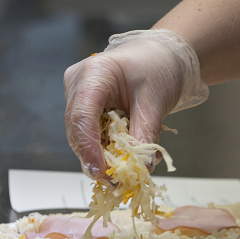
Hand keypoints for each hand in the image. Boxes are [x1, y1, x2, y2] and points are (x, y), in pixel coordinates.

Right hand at [63, 30, 207, 179]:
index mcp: (94, 73)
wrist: (162, 55)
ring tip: (124, 173)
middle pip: (78, 129)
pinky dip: (106, 148)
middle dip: (95, 158)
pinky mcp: (86, 107)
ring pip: (82, 135)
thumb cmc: (158, 67)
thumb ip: (146, 133)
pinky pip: (91, 133)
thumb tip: (141, 167)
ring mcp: (78, 95)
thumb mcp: (155, 100)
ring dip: (102, 156)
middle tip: (114, 182)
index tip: (101, 172)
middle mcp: (78, 84)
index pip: (82, 116)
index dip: (88, 147)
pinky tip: (124, 157)